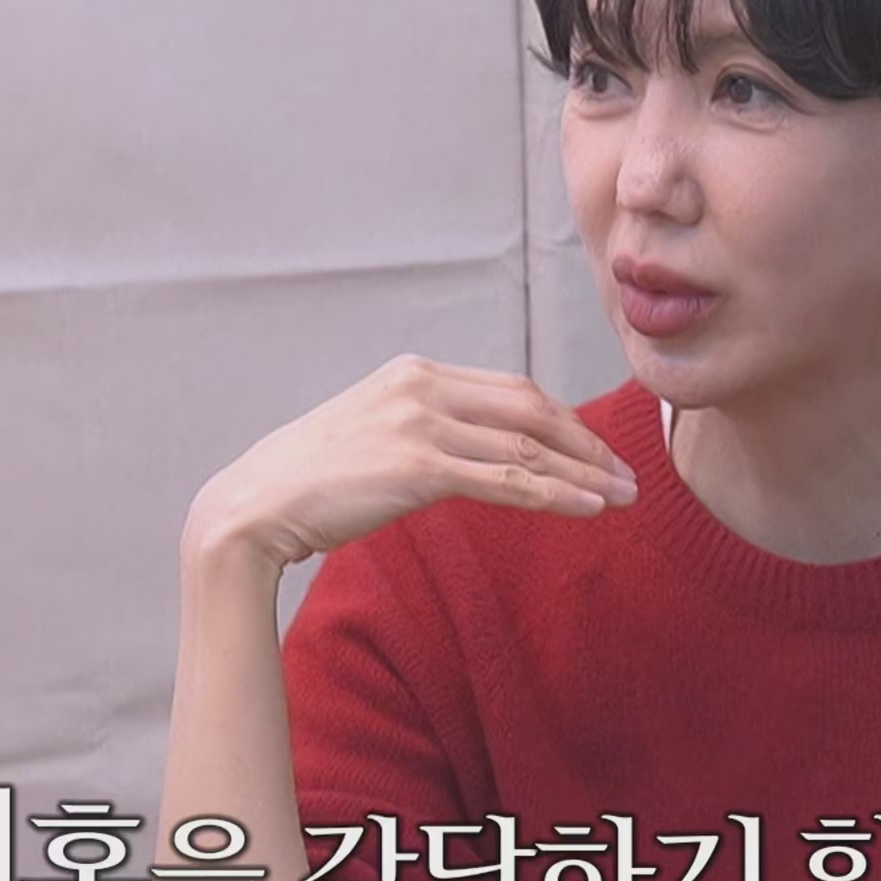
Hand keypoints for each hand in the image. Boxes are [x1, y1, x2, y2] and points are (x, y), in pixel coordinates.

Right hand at [183, 353, 639, 572]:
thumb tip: (475, 453)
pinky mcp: (418, 466)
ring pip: (526, 446)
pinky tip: (587, 508)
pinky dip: (555, 495)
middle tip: (627, 473)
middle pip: (531, 409)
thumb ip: (424, 431)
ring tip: (622, 495)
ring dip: (583, 473)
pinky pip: (507, 480)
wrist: (253, 507)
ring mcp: (420, 423)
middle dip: (587, 442)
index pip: (512, 390)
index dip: (563, 420)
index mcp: (414, 372)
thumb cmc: (308, 482)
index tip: (595, 449)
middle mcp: (422, 386)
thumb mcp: (373, 435)